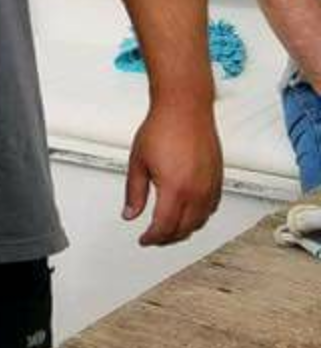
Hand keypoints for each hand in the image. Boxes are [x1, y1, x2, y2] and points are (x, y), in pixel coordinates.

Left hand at [122, 99, 223, 245]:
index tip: (145, 239)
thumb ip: (134, 192)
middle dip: (167, 238)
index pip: (164, 227)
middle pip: (183, 229)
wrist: (185, 108)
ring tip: (170, 230)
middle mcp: (196, 190)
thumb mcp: (138, 162)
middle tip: (154, 238)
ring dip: (184, 230)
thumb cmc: (163, 128)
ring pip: (200, 221)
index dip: (152, 238)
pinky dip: (199, 217)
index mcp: (174, 188)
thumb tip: (130, 213)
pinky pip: (211, 208)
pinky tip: (190, 215)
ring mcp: (210, 185)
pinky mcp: (218, 178)